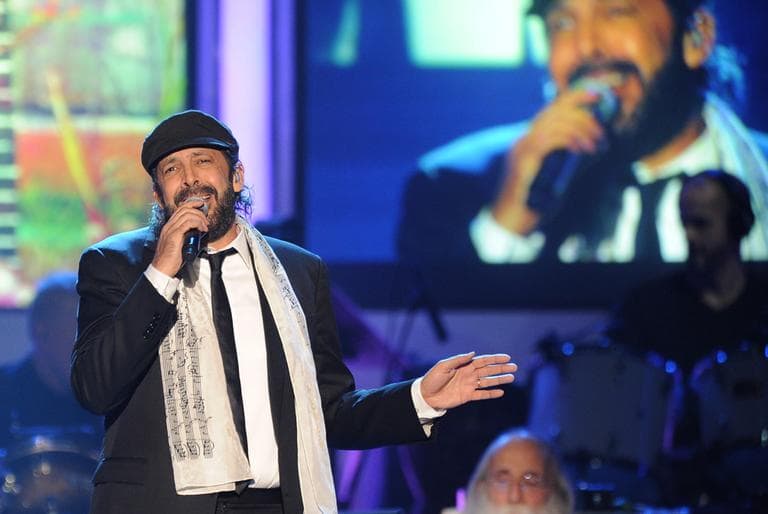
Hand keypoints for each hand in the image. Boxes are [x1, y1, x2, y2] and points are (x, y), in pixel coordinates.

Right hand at [151, 198, 208, 275]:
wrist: (162, 268)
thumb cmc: (172, 259)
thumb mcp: (180, 244)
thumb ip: (186, 235)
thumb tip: (198, 231)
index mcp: (169, 226)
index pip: (180, 209)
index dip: (192, 204)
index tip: (202, 205)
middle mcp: (168, 226)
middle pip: (184, 209)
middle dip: (198, 212)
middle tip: (206, 221)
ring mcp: (170, 230)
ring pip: (187, 214)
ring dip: (200, 218)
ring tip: (205, 227)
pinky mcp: (174, 236)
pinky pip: (187, 223)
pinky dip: (197, 223)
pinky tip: (202, 229)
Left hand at [420, 352, 516, 409]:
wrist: (426, 395)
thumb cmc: (432, 378)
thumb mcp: (443, 366)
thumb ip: (458, 360)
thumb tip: (473, 353)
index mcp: (464, 365)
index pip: (483, 360)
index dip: (495, 359)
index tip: (507, 357)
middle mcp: (469, 374)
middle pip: (488, 370)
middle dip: (501, 368)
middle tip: (514, 367)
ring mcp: (469, 385)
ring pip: (488, 382)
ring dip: (500, 380)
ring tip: (512, 378)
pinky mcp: (467, 396)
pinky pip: (482, 395)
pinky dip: (491, 393)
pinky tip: (501, 392)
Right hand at [491, 88, 605, 233]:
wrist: (514, 219)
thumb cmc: (535, 202)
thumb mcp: (560, 174)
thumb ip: (573, 156)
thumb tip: (597, 142)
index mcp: (531, 139)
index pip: (553, 108)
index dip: (576, 96)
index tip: (599, 95)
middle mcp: (525, 138)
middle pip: (555, 110)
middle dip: (584, 113)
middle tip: (603, 132)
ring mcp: (522, 146)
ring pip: (555, 122)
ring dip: (582, 130)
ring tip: (598, 145)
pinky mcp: (524, 156)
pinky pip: (551, 138)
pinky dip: (572, 140)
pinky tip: (585, 150)